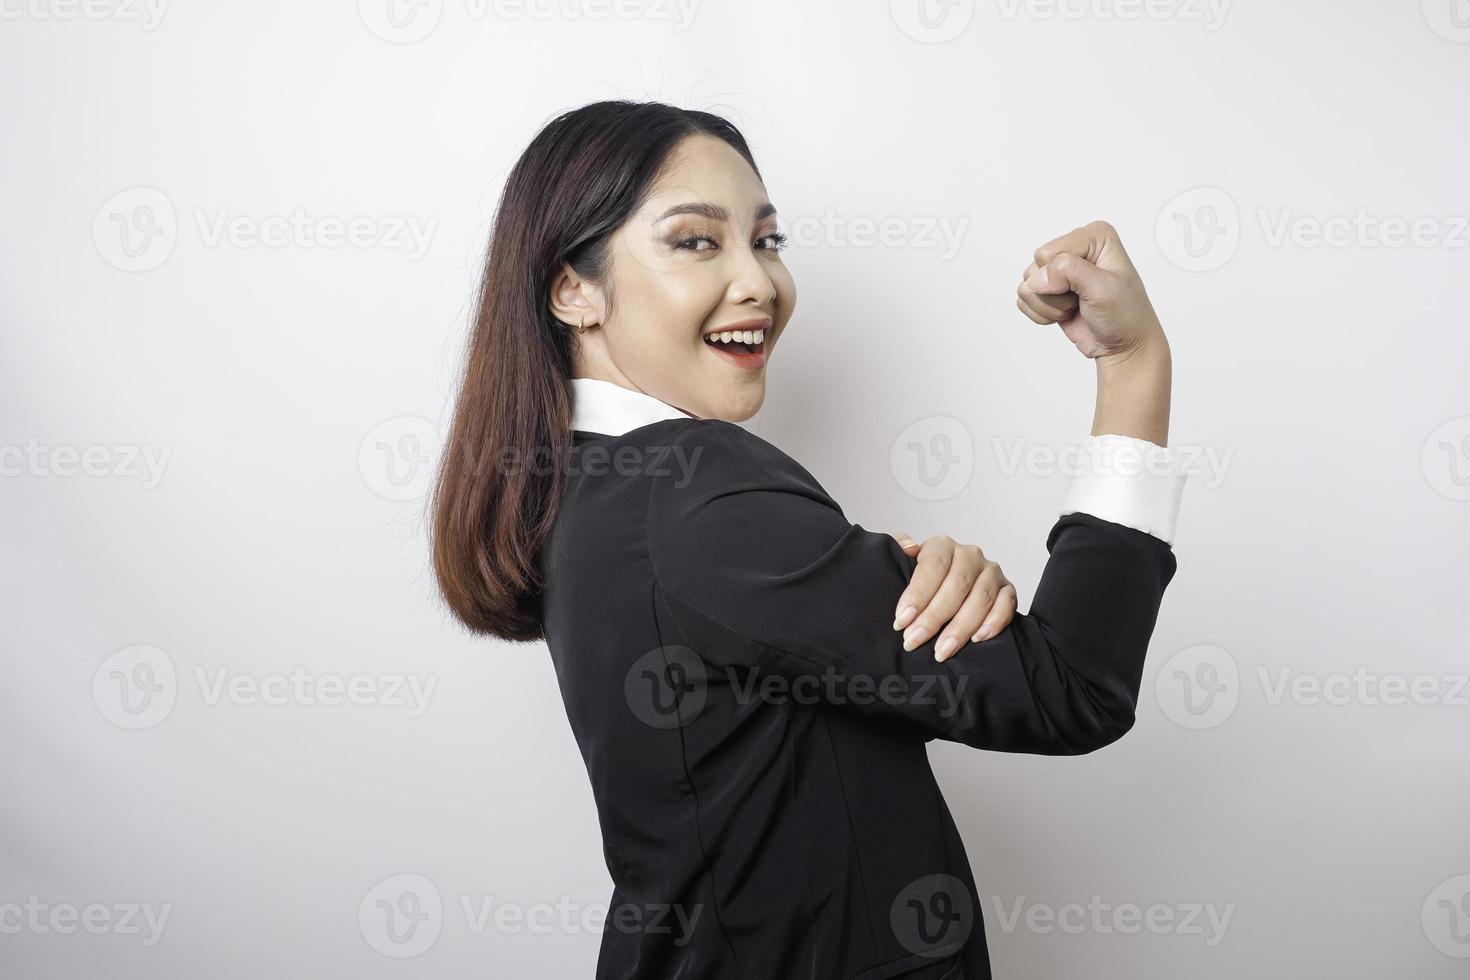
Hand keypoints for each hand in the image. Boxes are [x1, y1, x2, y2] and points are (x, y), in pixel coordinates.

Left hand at [887, 532, 1017, 662]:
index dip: (918, 593)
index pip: (933, 565)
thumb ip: (897, 549)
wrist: (944, 589)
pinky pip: (1006, 605)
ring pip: (980, 598)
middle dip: (933, 617)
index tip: (902, 620)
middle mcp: (970, 555)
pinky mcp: (1007, 590)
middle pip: (956, 585)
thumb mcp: (903, 562)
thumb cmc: (921, 581)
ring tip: (941, 651)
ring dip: (961, 627)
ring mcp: (991, 572)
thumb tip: (908, 547)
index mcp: (943, 545)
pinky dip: (994, 622)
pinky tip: (977, 639)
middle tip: (914, 641)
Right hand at [1016, 220, 1164, 364]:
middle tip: (1082, 299)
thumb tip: (1036, 278)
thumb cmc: (1124, 315)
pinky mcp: (1048, 290)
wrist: (1123, 345)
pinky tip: (1066, 314)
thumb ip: (1068, 272)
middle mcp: (1075, 248)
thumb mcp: (1103, 288)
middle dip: (1055, 292)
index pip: (1048, 253)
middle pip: (1036, 268)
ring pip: (1027, 285)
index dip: (1062, 277)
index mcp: (1094, 236)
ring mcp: (1060, 270)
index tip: (1088, 289)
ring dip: (1050, 306)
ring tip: (1075, 307)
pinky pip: (1024, 300)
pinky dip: (1043, 314)